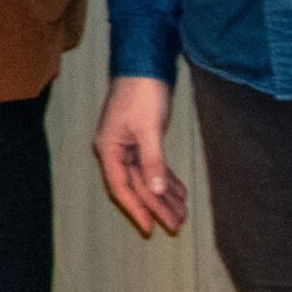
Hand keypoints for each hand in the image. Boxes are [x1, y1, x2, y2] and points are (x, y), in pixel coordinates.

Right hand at [93, 76, 188, 237]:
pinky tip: (180, 191)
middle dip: (156, 204)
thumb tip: (155, 190)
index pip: (121, 185)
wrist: (144, 64)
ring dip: (164, 194)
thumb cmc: (142, 93)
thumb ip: (152, 160)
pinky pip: (153, 165)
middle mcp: (115, 149)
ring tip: (183, 212)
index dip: (136, 208)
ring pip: (146, 176)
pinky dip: (166, 178)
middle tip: (177, 224)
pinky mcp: (141, 138)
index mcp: (109, 147)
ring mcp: (128, 144)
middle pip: (136, 184)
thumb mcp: (149, 128)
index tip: (151, 227)